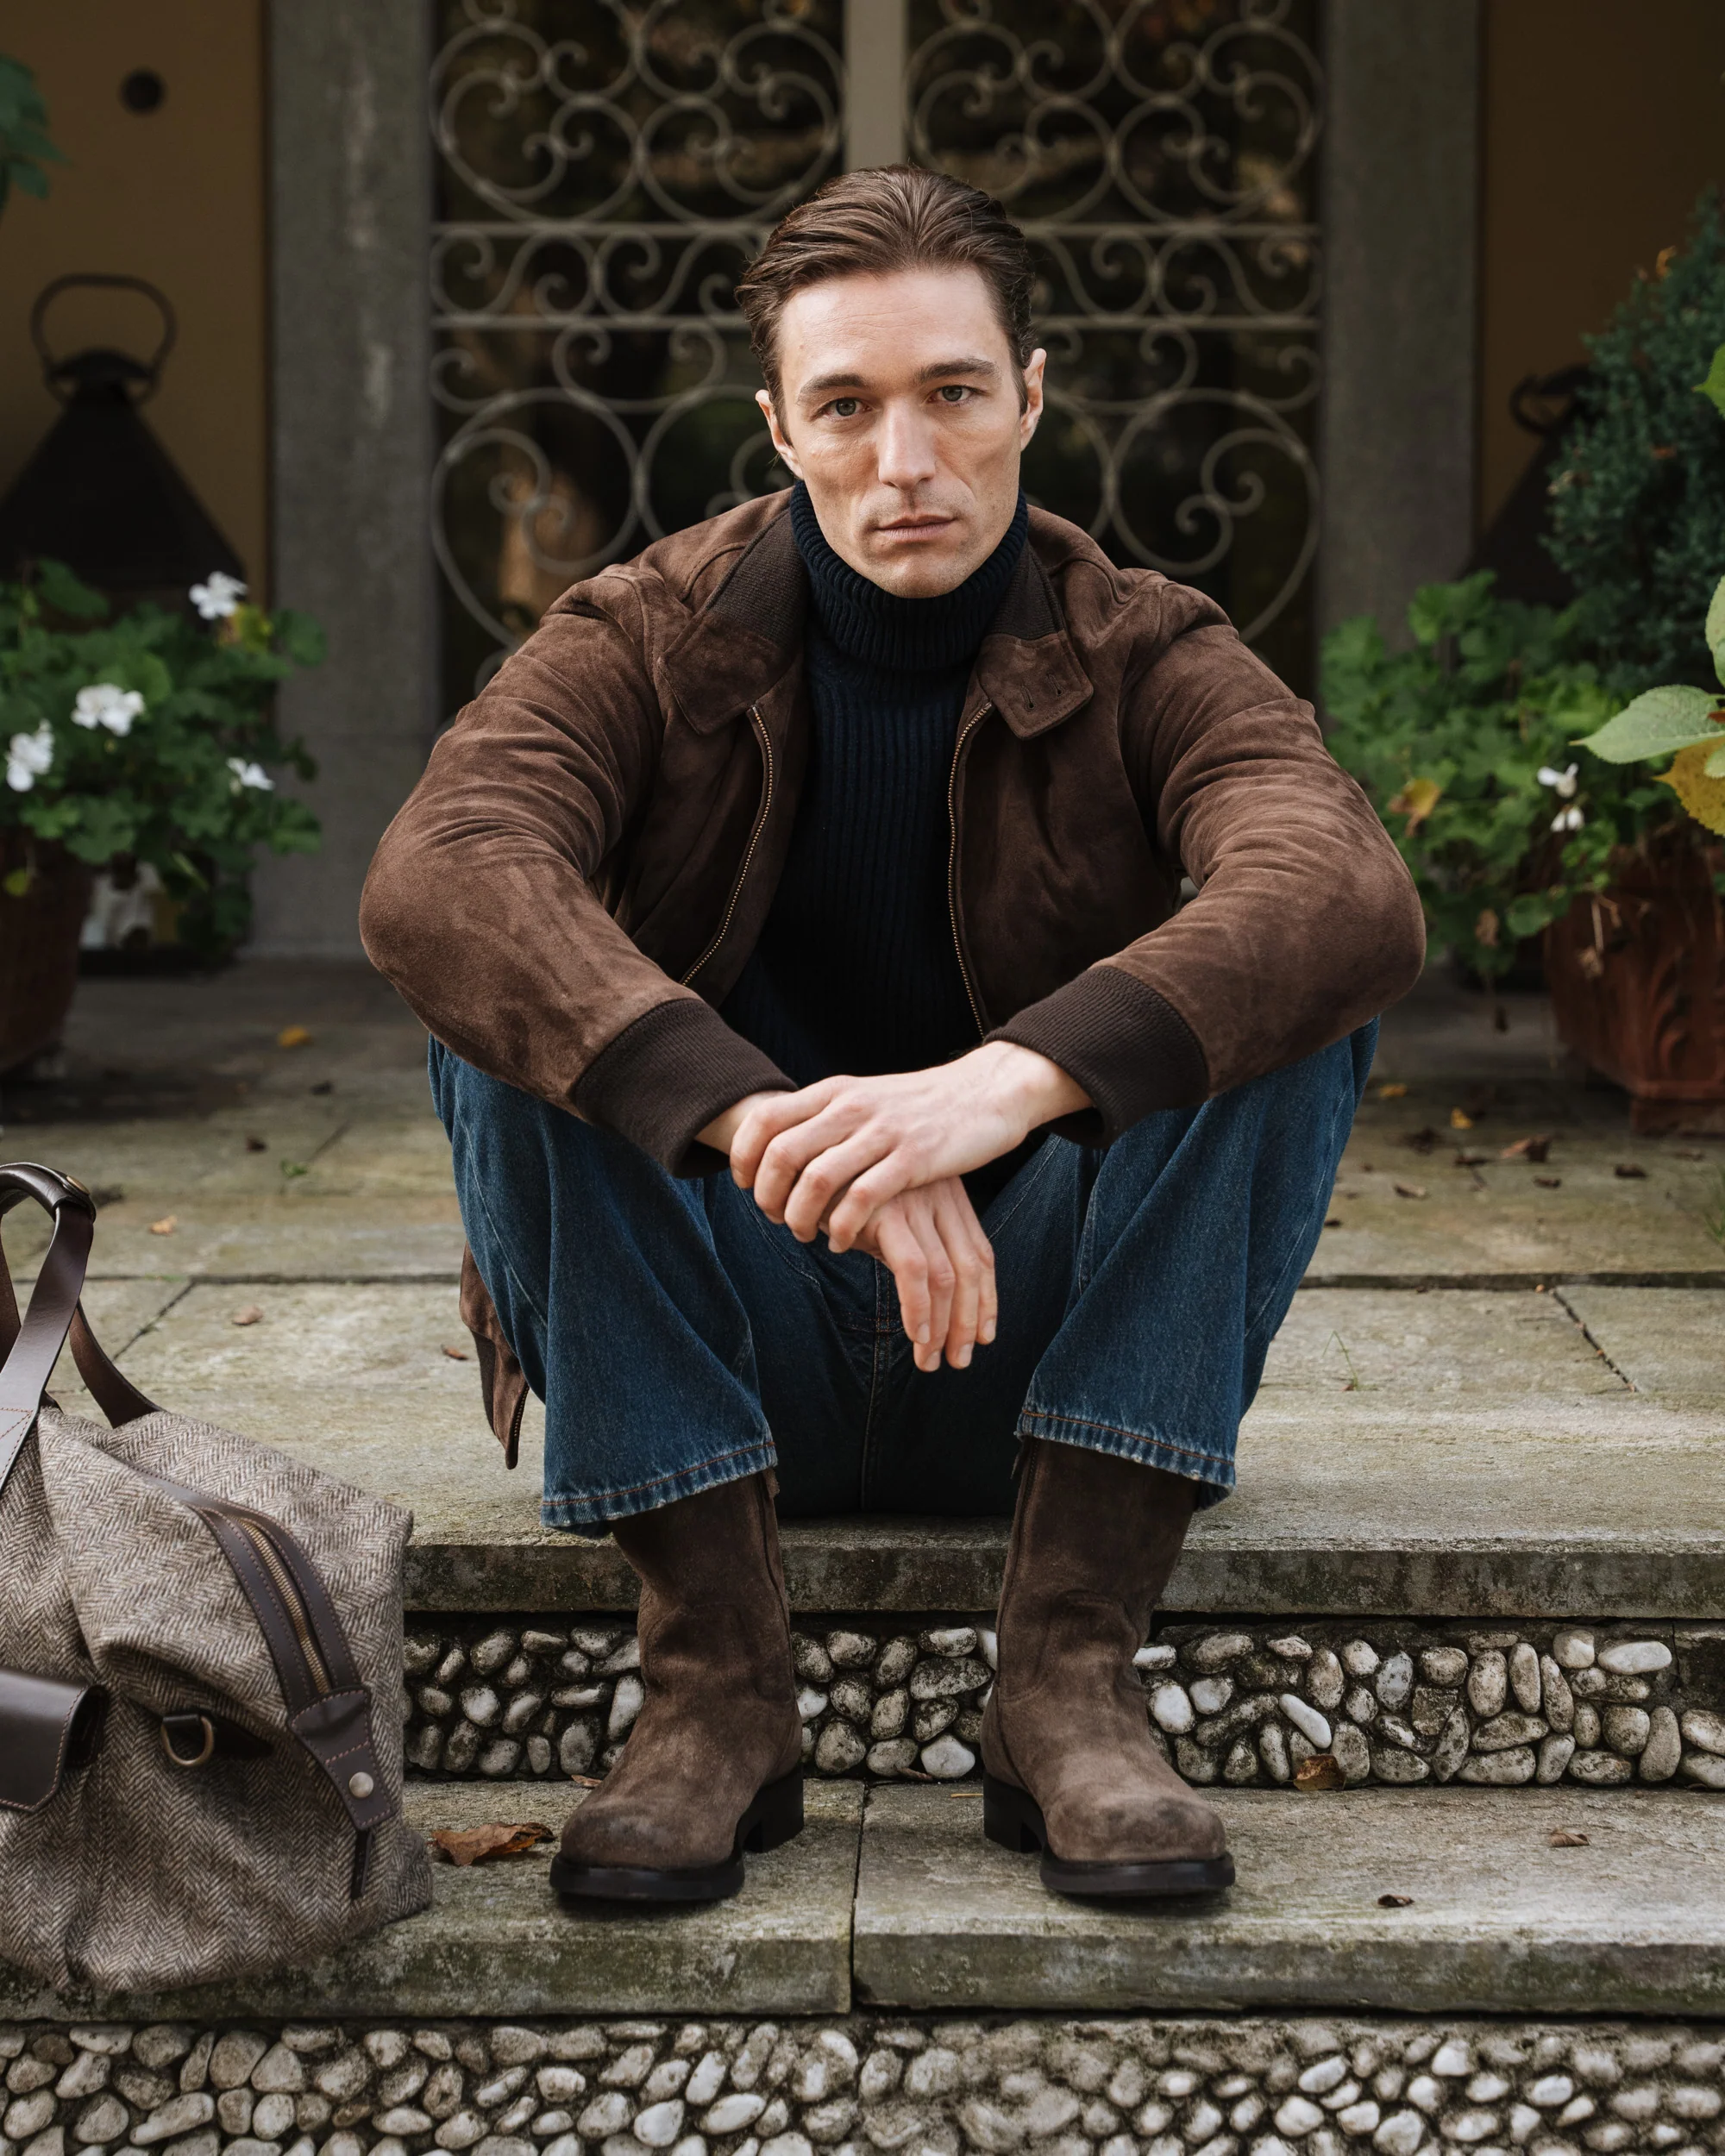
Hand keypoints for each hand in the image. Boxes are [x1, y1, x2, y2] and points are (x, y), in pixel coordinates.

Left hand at [727, 1043, 1088, 1249]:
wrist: (985, 1093)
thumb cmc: (921, 1106)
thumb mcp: (865, 1099)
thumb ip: (826, 1118)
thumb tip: (781, 1147)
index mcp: (835, 1092)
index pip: (766, 1119)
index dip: (744, 1156)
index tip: (745, 1186)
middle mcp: (852, 1108)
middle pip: (782, 1154)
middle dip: (768, 1196)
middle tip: (774, 1219)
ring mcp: (882, 1133)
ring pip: (816, 1180)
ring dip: (800, 1217)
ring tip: (804, 1235)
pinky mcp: (913, 1160)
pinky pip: (861, 1199)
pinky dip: (841, 1227)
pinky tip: (841, 1240)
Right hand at [848, 1176, 996, 1372]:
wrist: (801, 1152)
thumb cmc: (840, 1189)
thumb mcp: (885, 1214)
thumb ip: (907, 1243)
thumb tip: (921, 1297)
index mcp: (947, 1195)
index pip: (979, 1253)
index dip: (986, 1300)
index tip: (983, 1337)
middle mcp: (939, 1196)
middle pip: (970, 1268)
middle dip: (968, 1320)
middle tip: (959, 1360)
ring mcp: (914, 1202)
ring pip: (946, 1275)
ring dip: (944, 1326)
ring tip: (931, 1361)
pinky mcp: (887, 1211)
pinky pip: (914, 1269)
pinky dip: (918, 1308)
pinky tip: (915, 1335)